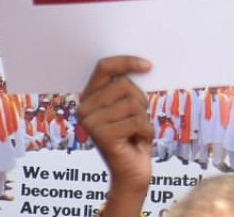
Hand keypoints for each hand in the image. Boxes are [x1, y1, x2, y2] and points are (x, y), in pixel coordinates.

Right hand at [77, 57, 152, 216]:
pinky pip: (137, 121)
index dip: (126, 62)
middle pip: (124, 84)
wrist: (132, 172)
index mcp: (89, 98)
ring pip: (133, 103)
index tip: (148, 66)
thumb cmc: (134, 136)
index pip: (104, 68)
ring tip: (135, 132)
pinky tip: (137, 141)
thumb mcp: (131, 107)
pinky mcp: (102, 136)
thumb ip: (127, 88)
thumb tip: (143, 64)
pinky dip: (146, 131)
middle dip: (140, 100)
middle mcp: (84, 109)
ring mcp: (90, 123)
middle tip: (137, 119)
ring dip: (143, 118)